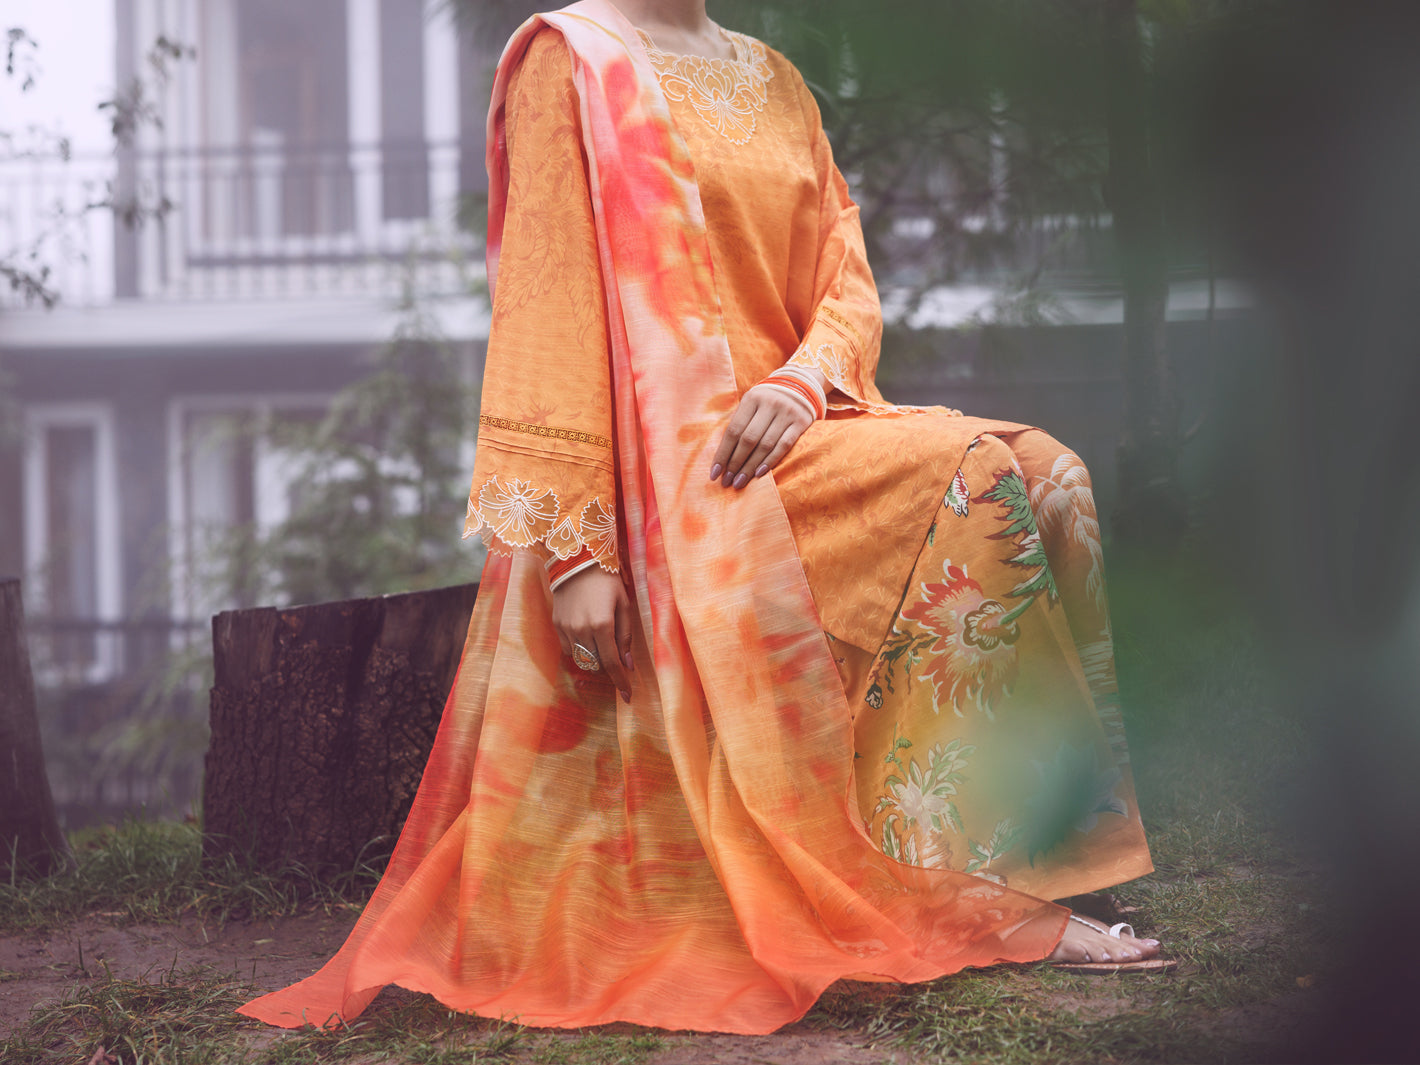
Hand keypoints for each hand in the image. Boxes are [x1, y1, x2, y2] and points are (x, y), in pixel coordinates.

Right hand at [551, 566, 633, 700]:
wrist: (577, 559)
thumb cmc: (607, 580)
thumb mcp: (624, 604)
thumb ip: (625, 636)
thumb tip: (627, 664)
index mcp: (602, 624)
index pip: (612, 662)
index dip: (620, 681)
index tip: (628, 696)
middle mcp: (582, 630)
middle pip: (597, 664)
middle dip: (609, 668)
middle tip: (619, 663)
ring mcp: (566, 628)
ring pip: (582, 659)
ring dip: (594, 659)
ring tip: (603, 645)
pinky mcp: (556, 624)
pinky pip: (568, 649)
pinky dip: (579, 650)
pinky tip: (587, 636)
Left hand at [708, 375, 821, 489]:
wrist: (801, 385)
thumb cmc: (768, 400)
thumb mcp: (752, 403)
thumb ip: (739, 423)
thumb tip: (722, 456)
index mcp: (751, 398)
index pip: (733, 430)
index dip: (723, 453)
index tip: (714, 473)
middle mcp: (769, 404)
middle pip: (748, 439)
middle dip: (735, 463)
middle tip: (727, 482)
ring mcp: (786, 413)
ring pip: (765, 445)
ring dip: (750, 467)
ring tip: (740, 482)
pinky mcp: (801, 422)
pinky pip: (784, 445)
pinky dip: (770, 461)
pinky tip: (759, 474)